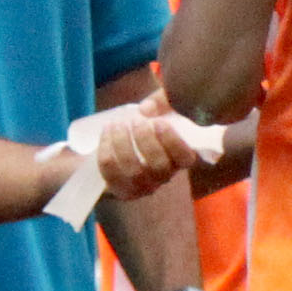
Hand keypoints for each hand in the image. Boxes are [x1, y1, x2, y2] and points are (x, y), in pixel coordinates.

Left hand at [92, 88, 204, 202]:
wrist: (124, 146)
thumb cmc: (149, 125)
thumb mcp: (162, 108)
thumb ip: (161, 101)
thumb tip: (145, 109)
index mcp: (180, 158)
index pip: (184, 158)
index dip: (173, 142)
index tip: (158, 122)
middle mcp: (164, 177)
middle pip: (159, 166)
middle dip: (145, 140)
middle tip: (135, 120)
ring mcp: (142, 186)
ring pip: (133, 171)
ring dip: (122, 143)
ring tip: (116, 123)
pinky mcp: (121, 189)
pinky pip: (111, 172)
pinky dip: (106, 149)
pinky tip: (107, 131)